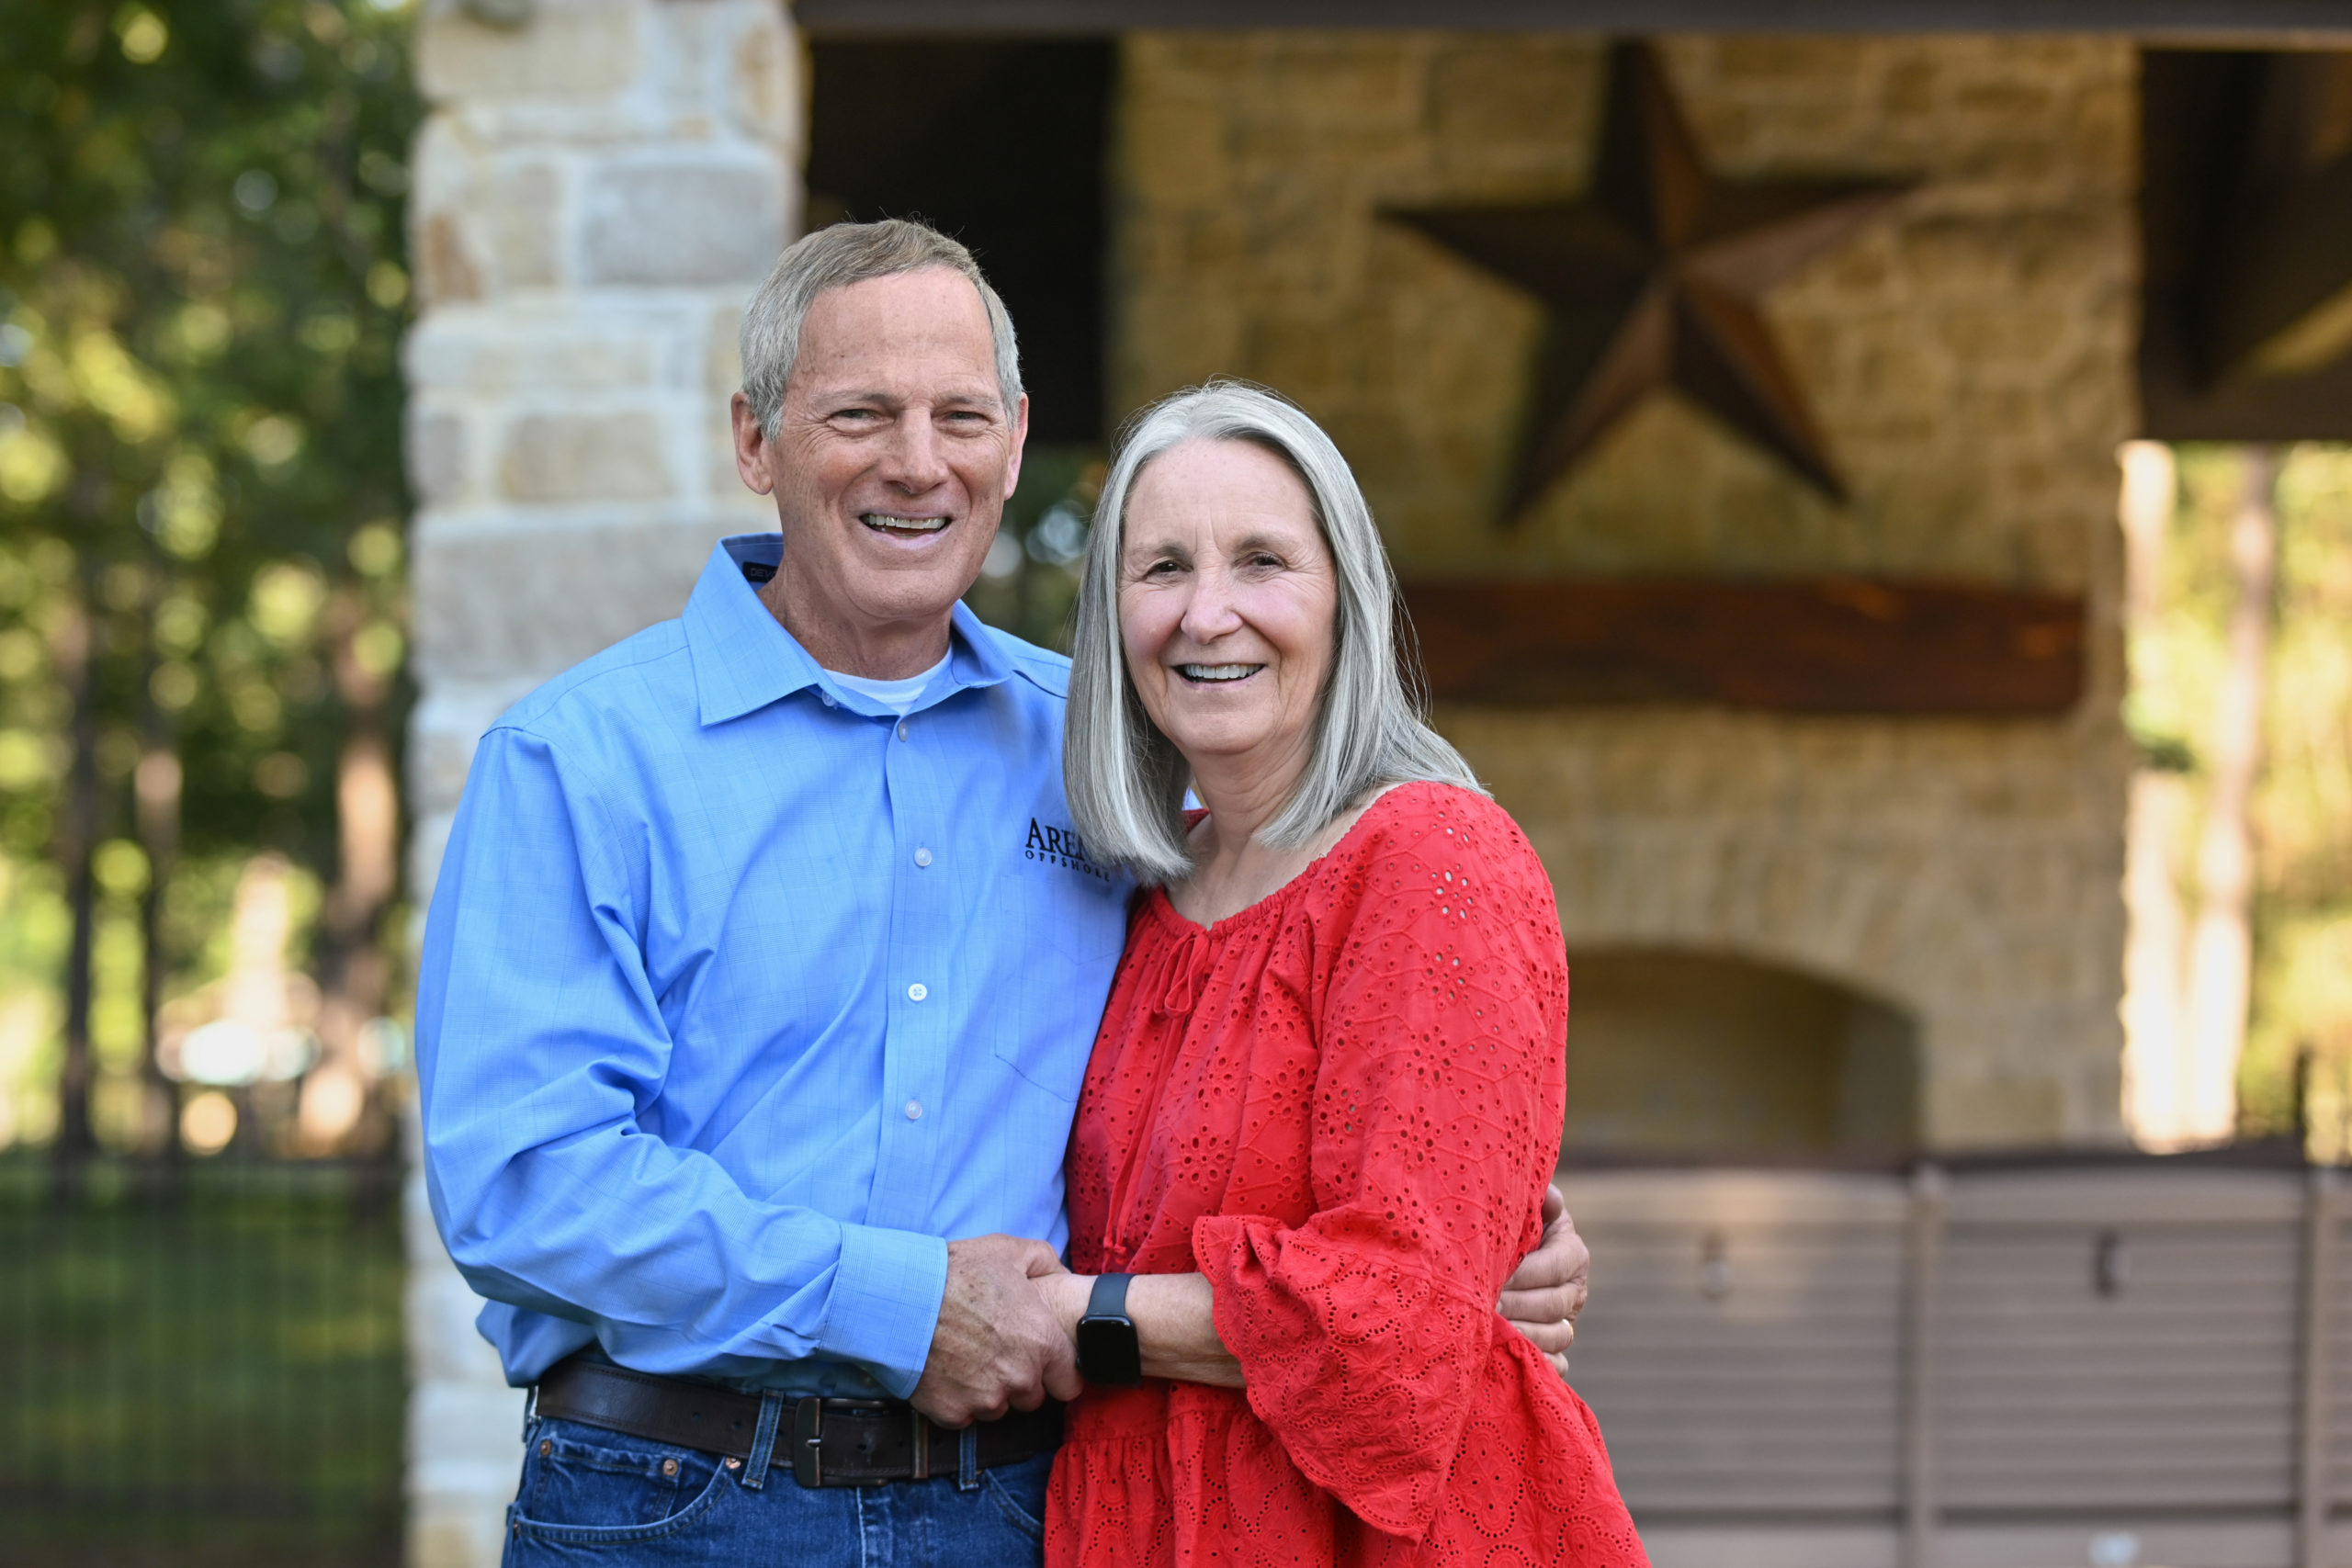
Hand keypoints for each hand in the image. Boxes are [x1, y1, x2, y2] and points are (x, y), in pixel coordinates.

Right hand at [911, 1235, 1084, 1426]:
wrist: (899, 1299)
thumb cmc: (954, 1273)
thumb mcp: (1008, 1251)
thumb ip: (1044, 1262)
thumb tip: (1061, 1273)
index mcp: (1041, 1342)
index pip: (1069, 1384)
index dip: (1056, 1373)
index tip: (1042, 1363)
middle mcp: (1019, 1377)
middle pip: (1032, 1397)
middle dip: (1019, 1379)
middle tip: (995, 1351)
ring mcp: (985, 1399)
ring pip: (997, 1407)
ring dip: (987, 1391)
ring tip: (965, 1357)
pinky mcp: (952, 1412)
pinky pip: (963, 1415)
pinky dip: (956, 1399)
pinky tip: (944, 1370)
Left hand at [1499, 1184, 1589, 1377]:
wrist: (1500, 1265)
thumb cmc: (1507, 1232)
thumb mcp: (1523, 1212)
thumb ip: (1535, 1203)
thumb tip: (1550, 1195)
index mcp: (1573, 1255)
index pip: (1552, 1267)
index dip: (1522, 1274)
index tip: (1492, 1277)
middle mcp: (1575, 1292)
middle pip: (1551, 1305)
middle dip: (1514, 1304)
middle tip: (1480, 1306)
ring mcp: (1568, 1326)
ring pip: (1555, 1337)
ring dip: (1520, 1335)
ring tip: (1489, 1330)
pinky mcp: (1557, 1354)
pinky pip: (1556, 1367)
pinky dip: (1535, 1365)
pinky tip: (1506, 1358)